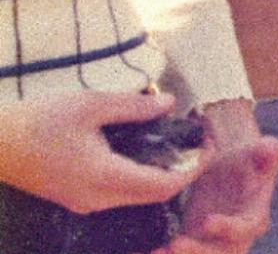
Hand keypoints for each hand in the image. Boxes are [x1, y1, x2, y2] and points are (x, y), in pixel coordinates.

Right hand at [0, 90, 195, 213]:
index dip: (194, 167)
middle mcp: (98, 199)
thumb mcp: (91, 104)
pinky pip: (119, 193)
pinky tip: (144, 149)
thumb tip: (171, 103)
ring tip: (176, 141)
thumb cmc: (38, 121)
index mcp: (105, 178)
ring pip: (137, 195)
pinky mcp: (75, 197)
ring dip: (162, 173)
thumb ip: (135, 107)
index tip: (211, 143)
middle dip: (183, 170)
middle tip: (198, 140)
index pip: (166, 185)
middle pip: (155, 194)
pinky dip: (140, 174)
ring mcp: (85, 202)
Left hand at [162, 100, 277, 253]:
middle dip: (198, 252)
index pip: (246, 228)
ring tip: (160, 252)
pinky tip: (155, 252)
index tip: (207, 221)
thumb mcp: (261, 150)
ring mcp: (216, 242)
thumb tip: (270, 149)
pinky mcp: (197, 242)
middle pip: (222, 253)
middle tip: (176, 244)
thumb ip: (268, 151)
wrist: (231, 169)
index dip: (229, 229)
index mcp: (256, 216)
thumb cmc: (249, 159)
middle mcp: (237, 236)